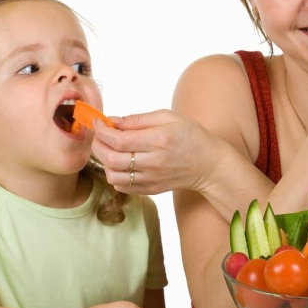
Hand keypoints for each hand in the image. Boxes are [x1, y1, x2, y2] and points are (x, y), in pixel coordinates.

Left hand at [91, 109, 215, 194]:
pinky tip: (120, 164)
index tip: (98, 123)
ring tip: (110, 150)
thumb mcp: (169, 117)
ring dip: (104, 162)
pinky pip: (122, 187)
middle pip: (112, 159)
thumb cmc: (190, 136)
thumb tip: (112, 121)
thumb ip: (138, 119)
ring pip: (113, 176)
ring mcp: (151, 179)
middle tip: (99, 135)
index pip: (119, 139)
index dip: (102, 131)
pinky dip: (114, 175)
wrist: (209, 164)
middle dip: (98, 145)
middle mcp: (154, 162)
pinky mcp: (150, 190)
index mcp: (159, 140)